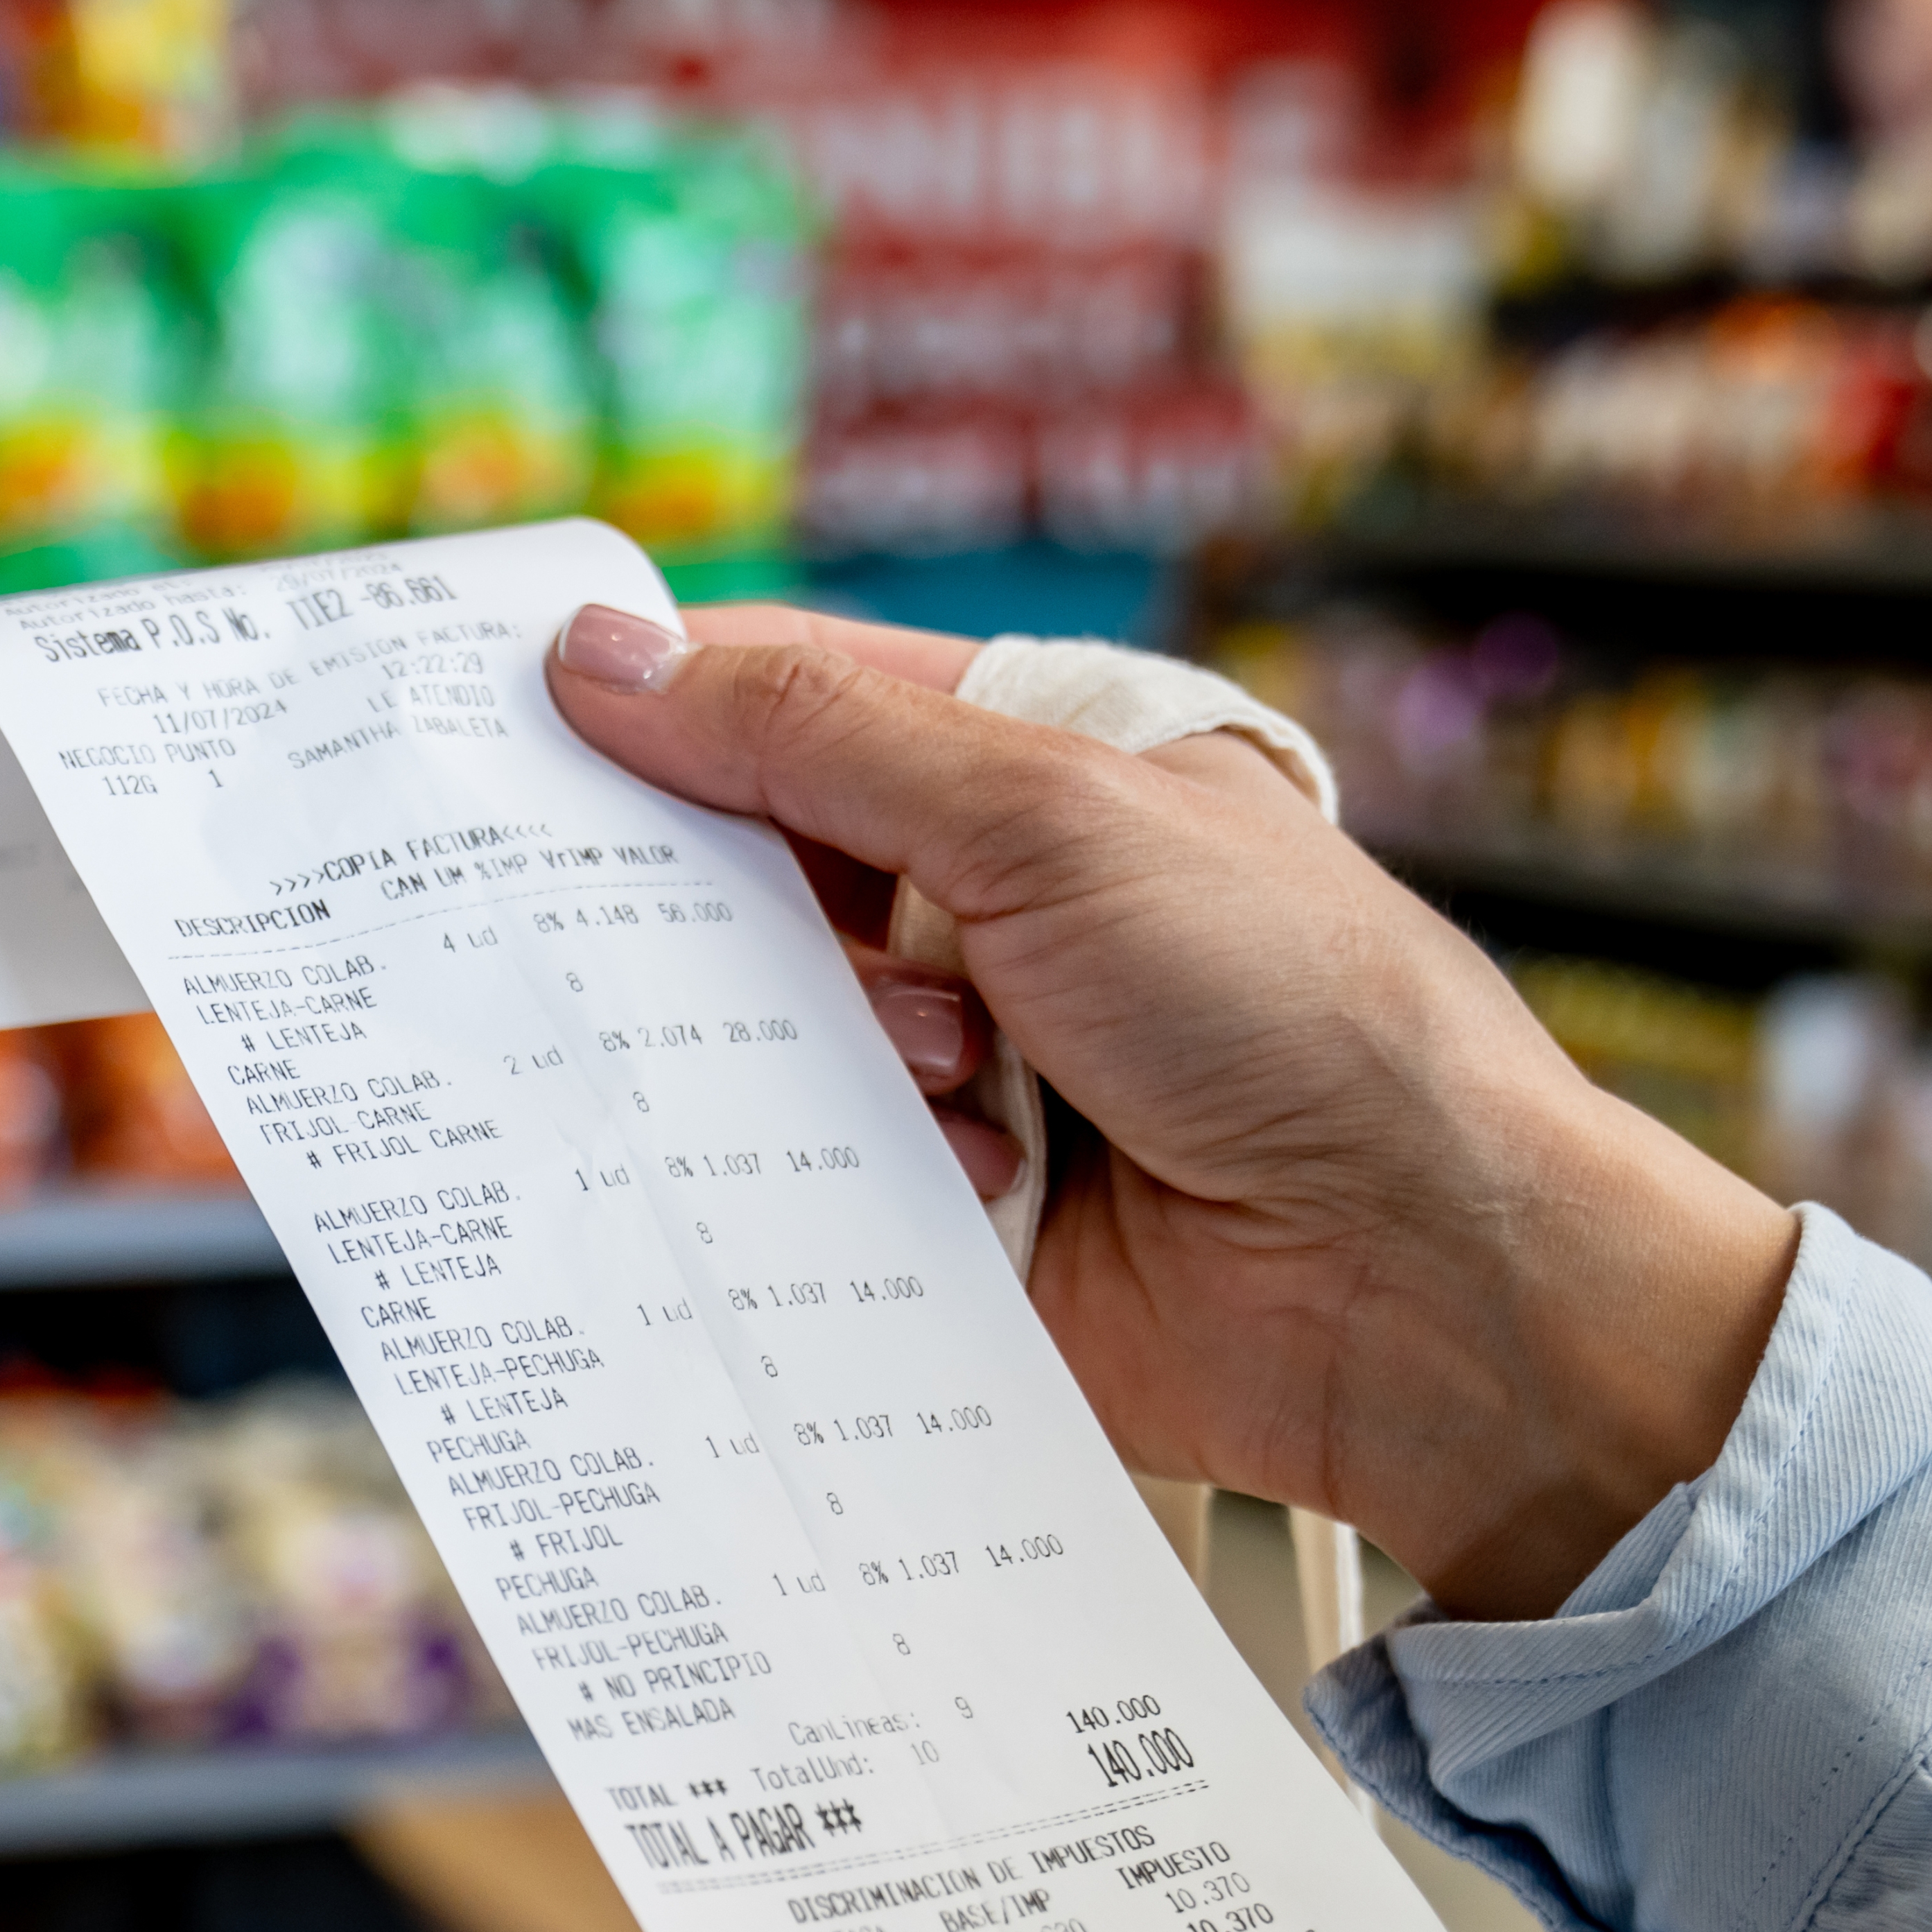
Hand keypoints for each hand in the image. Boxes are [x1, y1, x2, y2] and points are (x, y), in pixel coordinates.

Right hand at [557, 600, 1804, 1624]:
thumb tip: (608, 655)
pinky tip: (954, 1180)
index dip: (661, 704)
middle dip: (708, 904)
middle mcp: (993, 910)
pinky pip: (813, 1188)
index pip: (796, 701)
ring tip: (956, 1073)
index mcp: (1032, 767)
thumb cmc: (1289, 1006)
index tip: (520, 718)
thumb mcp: (1046, 815)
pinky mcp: (953, 1218)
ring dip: (824, 1052)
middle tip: (642, 917)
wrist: (1411, 1276)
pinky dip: (845, 1182)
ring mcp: (971, 1069)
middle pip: (756, 878)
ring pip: (769, 1039)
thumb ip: (814, 738)